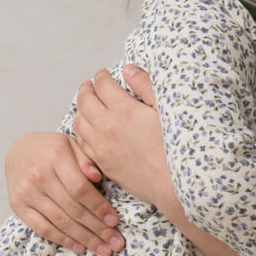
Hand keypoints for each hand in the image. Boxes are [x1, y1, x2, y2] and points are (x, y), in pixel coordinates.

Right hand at [5, 132, 123, 255]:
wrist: (19, 151)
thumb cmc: (54, 150)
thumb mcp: (73, 145)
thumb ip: (87, 159)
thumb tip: (97, 177)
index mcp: (56, 157)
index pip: (80, 188)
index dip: (99, 207)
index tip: (115, 221)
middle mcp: (39, 176)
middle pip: (72, 209)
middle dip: (97, 229)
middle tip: (115, 244)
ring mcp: (26, 193)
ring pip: (60, 222)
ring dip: (84, 239)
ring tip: (103, 250)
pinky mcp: (18, 206)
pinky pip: (42, 228)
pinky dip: (62, 240)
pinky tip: (80, 247)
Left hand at [74, 66, 175, 215]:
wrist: (174, 186)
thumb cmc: (176, 147)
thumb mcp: (166, 110)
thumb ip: (145, 86)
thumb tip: (128, 69)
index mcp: (123, 110)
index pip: (102, 85)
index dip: (102, 76)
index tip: (103, 73)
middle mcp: (106, 127)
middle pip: (85, 100)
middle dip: (86, 88)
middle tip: (90, 84)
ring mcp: (101, 146)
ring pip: (79, 120)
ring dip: (80, 108)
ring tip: (86, 103)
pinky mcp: (101, 163)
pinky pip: (81, 141)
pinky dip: (80, 129)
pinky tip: (87, 127)